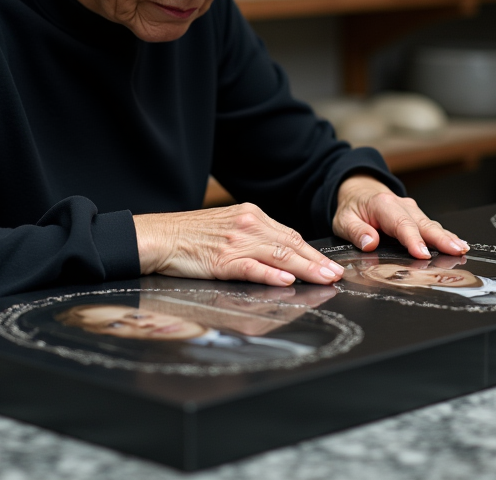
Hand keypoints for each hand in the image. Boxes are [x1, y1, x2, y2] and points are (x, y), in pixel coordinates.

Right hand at [133, 204, 344, 286]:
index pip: (289, 235)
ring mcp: (235, 242)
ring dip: (305, 269)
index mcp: (250, 215)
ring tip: (324, 279)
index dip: (311, 252)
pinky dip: (271, 274)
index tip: (329, 264)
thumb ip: (253, 238)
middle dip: (316, 261)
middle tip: (337, 274)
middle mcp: (247, 224)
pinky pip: (252, 267)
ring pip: (278, 255)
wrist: (158, 236)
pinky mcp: (222, 259)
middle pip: (290, 244)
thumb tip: (280, 257)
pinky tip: (286, 280)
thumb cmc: (190, 236)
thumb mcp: (227, 227)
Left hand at [331, 175, 468, 258]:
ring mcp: (411, 209)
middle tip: (456, 251)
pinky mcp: (416, 215)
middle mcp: (401, 205)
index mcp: (382, 205)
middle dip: (441, 238)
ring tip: (462, 249)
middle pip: (423, 223)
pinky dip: (445, 235)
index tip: (422, 253)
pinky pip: (431, 225)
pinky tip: (457, 244)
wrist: (358, 189)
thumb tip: (370, 243)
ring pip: (431, 224)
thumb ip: (356, 232)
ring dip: (447, 237)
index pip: (400, 224)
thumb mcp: (343, 220)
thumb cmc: (352, 207)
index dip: (413, 239)